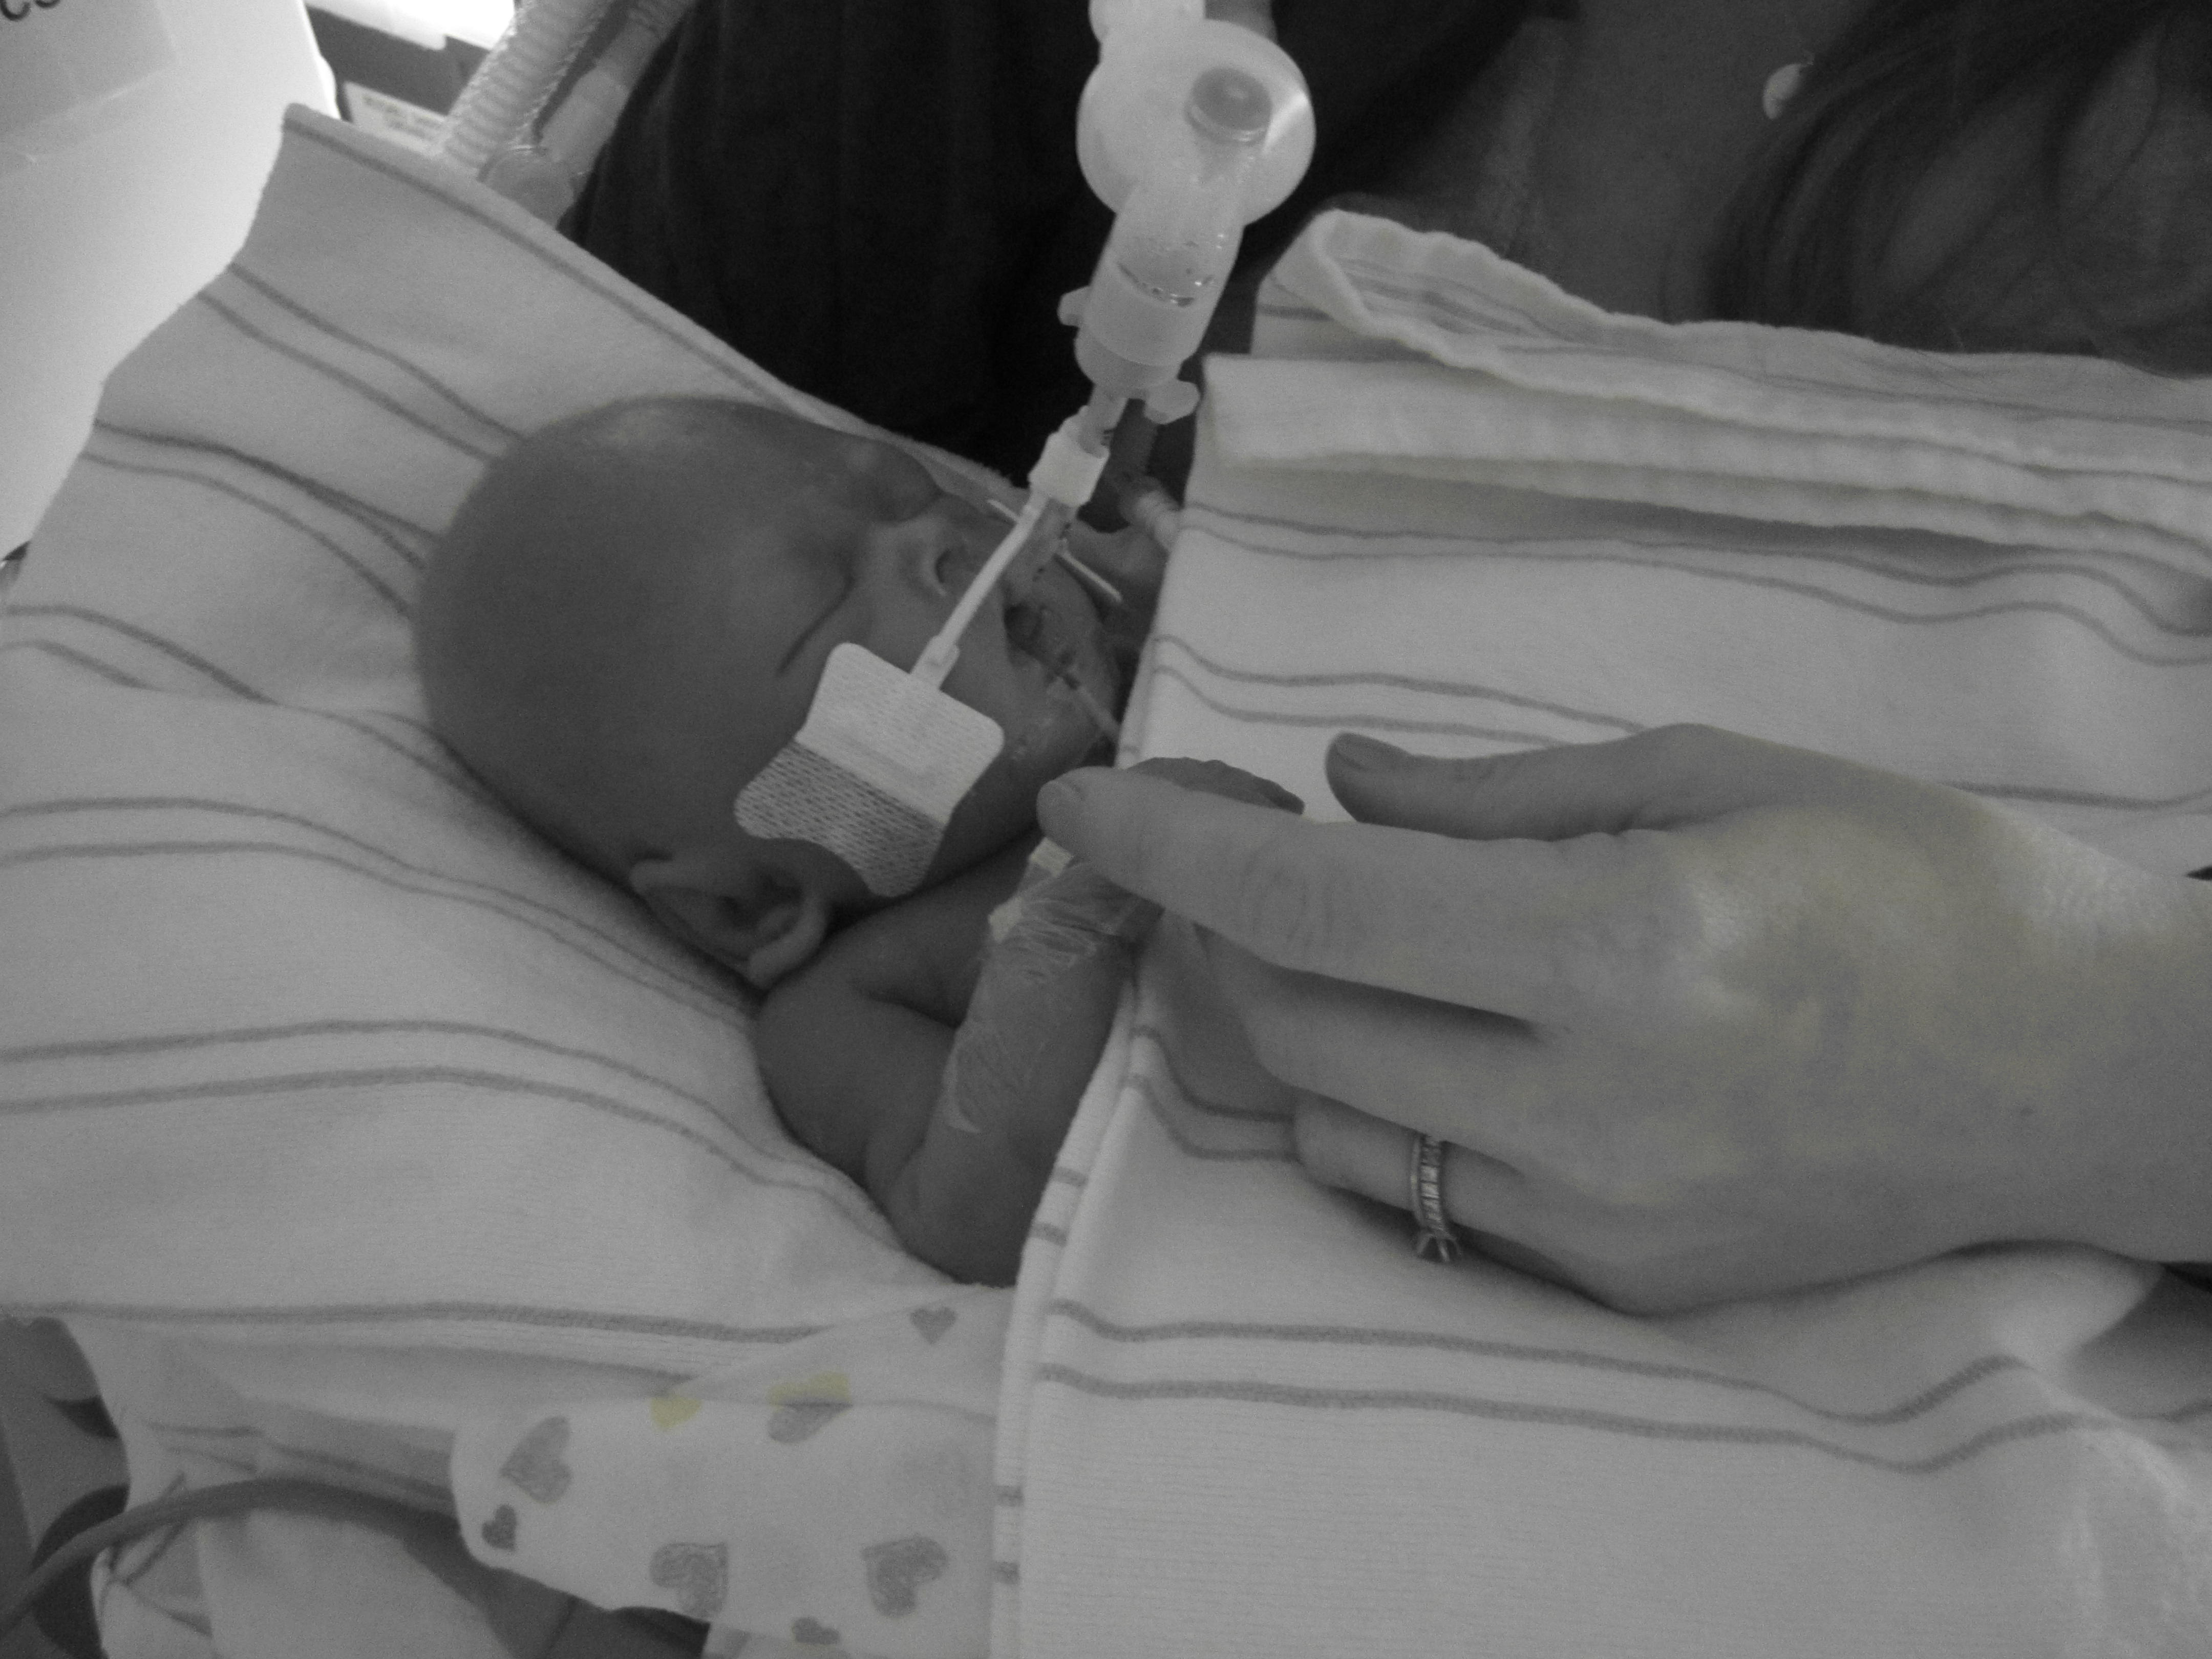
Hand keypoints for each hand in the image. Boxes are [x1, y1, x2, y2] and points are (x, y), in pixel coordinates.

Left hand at [1037, 725, 2211, 1310]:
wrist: (2071, 1067)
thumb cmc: (1908, 882)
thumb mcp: (1706, 776)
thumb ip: (1494, 795)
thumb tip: (1333, 786)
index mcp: (1613, 944)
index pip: (1312, 899)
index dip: (1168, 844)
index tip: (1083, 801)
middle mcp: (1586, 1104)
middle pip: (1288, 1023)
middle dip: (1216, 925)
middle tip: (1228, 846)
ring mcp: (1595, 1215)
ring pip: (1327, 1126)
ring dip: (1284, 1022)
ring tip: (1331, 938)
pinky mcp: (1615, 1281)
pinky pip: (1416, 1196)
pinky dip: (1374, 1106)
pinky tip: (1427, 1038)